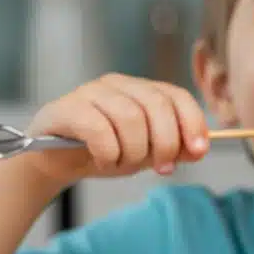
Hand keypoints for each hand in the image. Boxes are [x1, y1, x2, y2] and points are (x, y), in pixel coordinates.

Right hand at [21, 73, 209, 183]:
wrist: (53, 160)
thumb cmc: (102, 152)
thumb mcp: (144, 153)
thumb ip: (172, 149)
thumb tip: (199, 149)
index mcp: (141, 90)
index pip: (176, 96)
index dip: (193, 122)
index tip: (199, 151)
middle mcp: (118, 85)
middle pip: (156, 105)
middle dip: (166, 143)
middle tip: (162, 168)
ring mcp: (91, 93)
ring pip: (130, 118)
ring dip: (133, 152)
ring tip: (122, 164)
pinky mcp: (67, 109)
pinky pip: (99, 129)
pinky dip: (108, 153)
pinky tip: (103, 162)